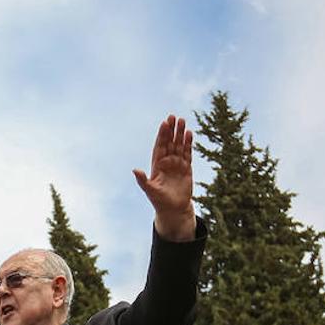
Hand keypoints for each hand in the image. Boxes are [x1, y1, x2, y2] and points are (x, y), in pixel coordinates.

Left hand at [133, 114, 195, 241]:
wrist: (173, 208)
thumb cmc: (159, 200)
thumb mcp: (150, 190)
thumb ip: (142, 180)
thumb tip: (134, 170)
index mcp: (157, 165)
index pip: (159, 146)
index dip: (162, 135)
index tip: (164, 123)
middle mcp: (167, 162)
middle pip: (169, 142)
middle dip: (171, 130)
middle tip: (173, 116)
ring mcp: (177, 164)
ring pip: (179, 145)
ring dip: (180, 134)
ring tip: (183, 121)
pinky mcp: (186, 168)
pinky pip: (187, 153)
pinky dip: (188, 144)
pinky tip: (189, 134)